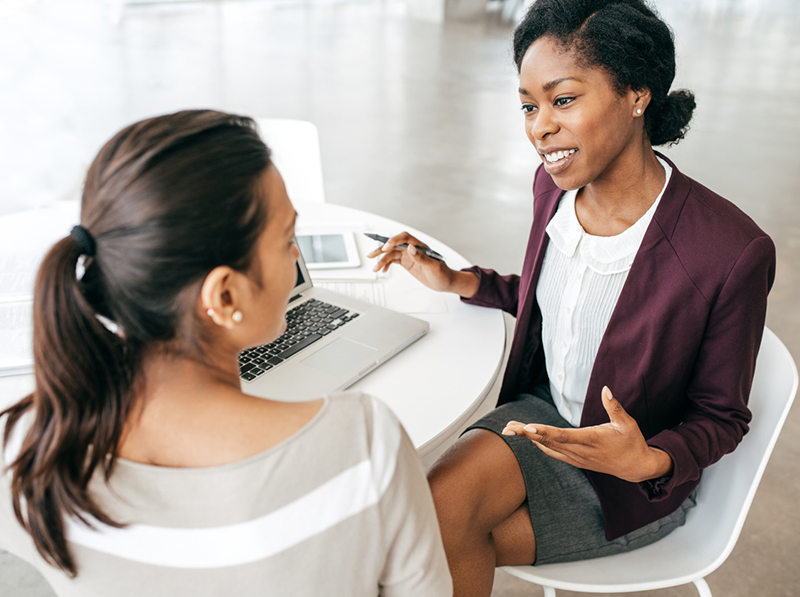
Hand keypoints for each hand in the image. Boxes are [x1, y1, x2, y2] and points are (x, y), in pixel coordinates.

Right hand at [367, 232, 477, 296]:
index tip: (386, 247)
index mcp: (420, 247)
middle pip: (395, 245)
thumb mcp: (434, 267)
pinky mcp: (407, 262)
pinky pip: (394, 260)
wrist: (445, 282)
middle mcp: (413, 249)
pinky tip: (383, 269)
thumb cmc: (443, 274)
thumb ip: (422, 257)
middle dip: (382, 249)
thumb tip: (410, 248)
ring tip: (375, 268)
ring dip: (382, 260)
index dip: (394, 240)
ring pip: (392, 254)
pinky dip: (387, 264)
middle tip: (372, 254)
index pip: (405, 238)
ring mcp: (409, 256)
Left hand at [501, 387, 672, 482]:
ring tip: (510, 429)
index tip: (527, 428)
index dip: (543, 432)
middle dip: (526, 434)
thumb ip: (614, 407)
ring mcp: (577, 458)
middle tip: (507, 428)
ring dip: (529, 439)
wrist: (636, 467)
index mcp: (592, 440)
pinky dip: (540, 444)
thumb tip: (605, 389)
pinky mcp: (576, 461)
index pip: (563, 436)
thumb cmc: (632, 442)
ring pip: (547, 447)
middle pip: (548, 442)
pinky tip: (529, 438)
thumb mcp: (627, 423)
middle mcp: (580, 451)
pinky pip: (553, 452)